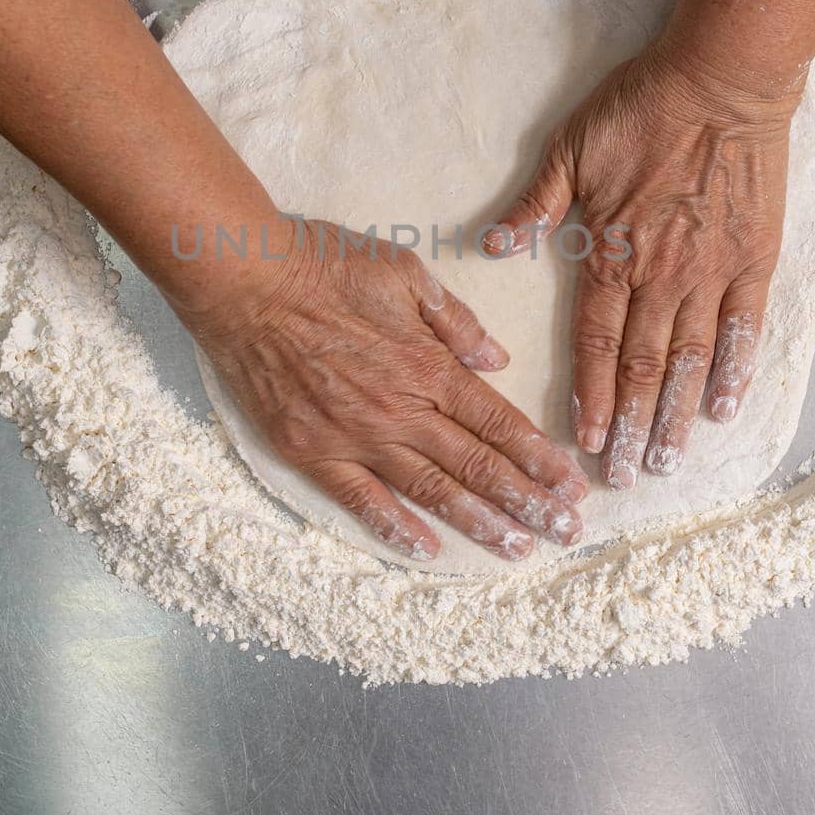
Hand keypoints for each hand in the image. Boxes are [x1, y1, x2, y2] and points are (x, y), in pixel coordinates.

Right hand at [179, 221, 588, 561]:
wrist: (245, 281)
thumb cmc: (323, 265)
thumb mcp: (404, 272)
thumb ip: (455, 320)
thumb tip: (496, 360)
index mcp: (429, 366)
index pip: (498, 422)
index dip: (538, 458)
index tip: (569, 485)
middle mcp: (401, 410)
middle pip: (476, 466)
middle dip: (526, 501)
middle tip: (564, 531)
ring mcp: (356, 437)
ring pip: (430, 491)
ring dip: (478, 522)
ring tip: (516, 548)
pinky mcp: (313, 451)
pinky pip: (362, 500)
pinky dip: (396, 528)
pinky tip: (428, 549)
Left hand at [484, 51, 797, 488]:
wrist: (723, 78)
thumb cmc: (640, 108)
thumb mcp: (568, 148)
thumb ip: (532, 206)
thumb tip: (490, 247)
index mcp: (611, 254)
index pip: (595, 343)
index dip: (591, 396)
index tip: (584, 442)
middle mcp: (661, 275)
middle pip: (641, 367)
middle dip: (630, 427)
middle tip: (624, 477)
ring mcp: (711, 272)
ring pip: (690, 360)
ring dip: (676, 415)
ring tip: (668, 461)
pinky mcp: (753, 259)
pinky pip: (743, 328)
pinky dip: (733, 371)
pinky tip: (723, 409)